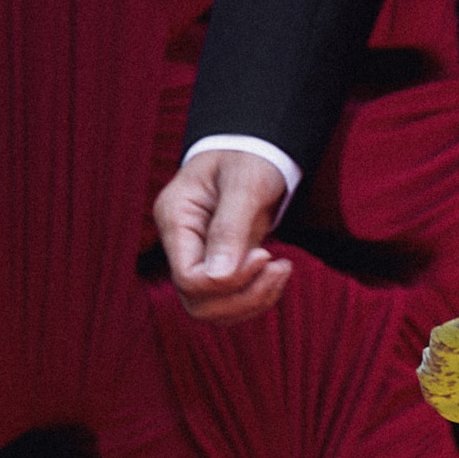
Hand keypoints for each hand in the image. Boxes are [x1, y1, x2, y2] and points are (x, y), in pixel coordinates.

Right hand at [154, 151, 293, 325]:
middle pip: (198, 302)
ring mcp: (198, 257)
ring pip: (214, 309)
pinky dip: (259, 296)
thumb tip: (219, 277)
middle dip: (243, 296)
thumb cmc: (250, 155)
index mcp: (176, 219)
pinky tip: (279, 270)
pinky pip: (232, 300)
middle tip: (279, 267)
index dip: (228, 280)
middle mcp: (181, 244)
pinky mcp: (220, 265)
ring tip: (282, 268)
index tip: (264, 255)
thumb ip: (230, 227)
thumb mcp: (244, 182)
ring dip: (254, 300)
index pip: (188, 278)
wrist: (257, 149)